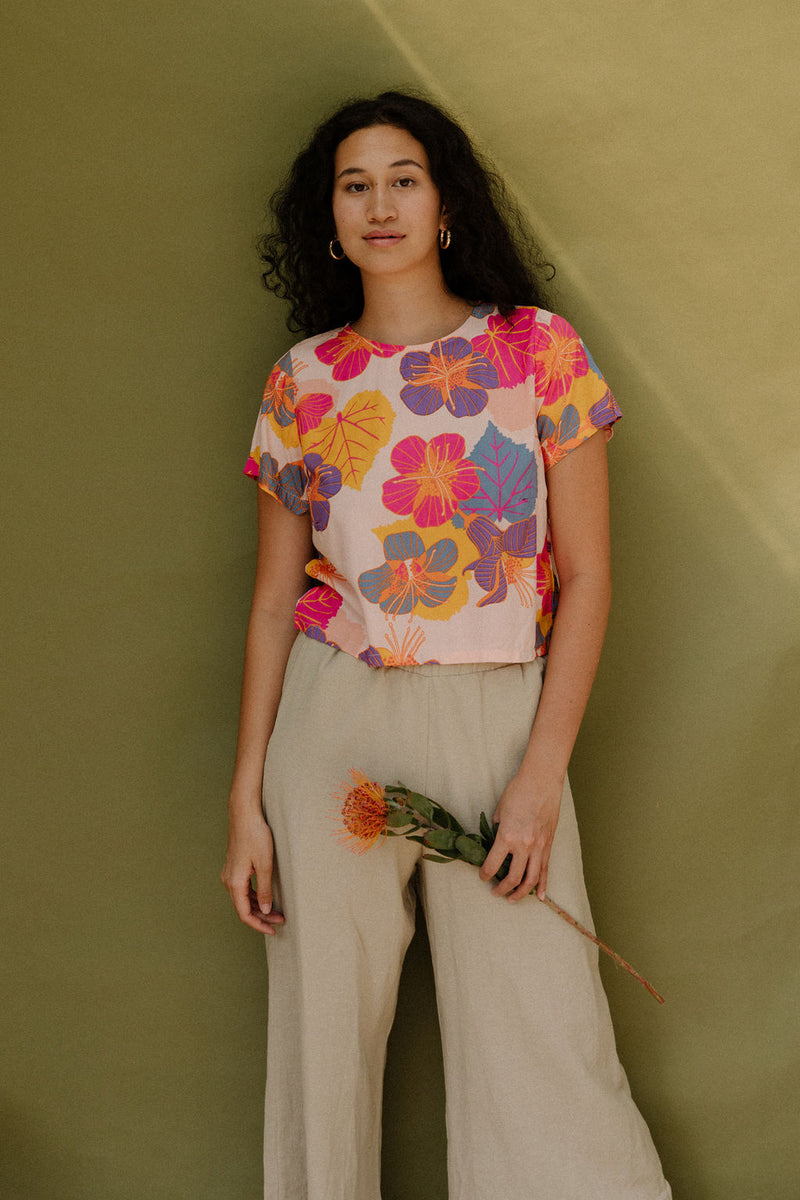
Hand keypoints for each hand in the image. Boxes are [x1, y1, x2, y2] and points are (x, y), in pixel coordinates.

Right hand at [221, 807, 285, 934]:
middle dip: (262, 917)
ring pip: (243, 899)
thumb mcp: (265, 865)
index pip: (244, 914)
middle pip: (243, 908)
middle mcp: (229, 880)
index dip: (258, 925)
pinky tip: (266, 896)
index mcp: (235, 882)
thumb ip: (264, 889)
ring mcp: (230, 873)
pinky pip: (243, 888)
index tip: (273, 930)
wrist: (244, 814)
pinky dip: (254, 896)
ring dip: (259, 906)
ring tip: (277, 910)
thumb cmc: (255, 836)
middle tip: (281, 920)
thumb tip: (263, 910)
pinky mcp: (234, 866)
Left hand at [478, 771, 561, 901]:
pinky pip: (546, 870)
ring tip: (513, 899)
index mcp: (507, 837)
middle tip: (495, 892)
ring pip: (531, 879)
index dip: (485, 874)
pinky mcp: (549, 844)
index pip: (493, 864)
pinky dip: (543, 885)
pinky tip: (540, 896)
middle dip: (502, 889)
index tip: (482, 876)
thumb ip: (497, 829)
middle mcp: (524, 846)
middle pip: (513, 878)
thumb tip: (495, 841)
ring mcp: (539, 847)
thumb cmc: (518, 791)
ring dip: (521, 893)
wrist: (541, 781)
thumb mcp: (500, 810)